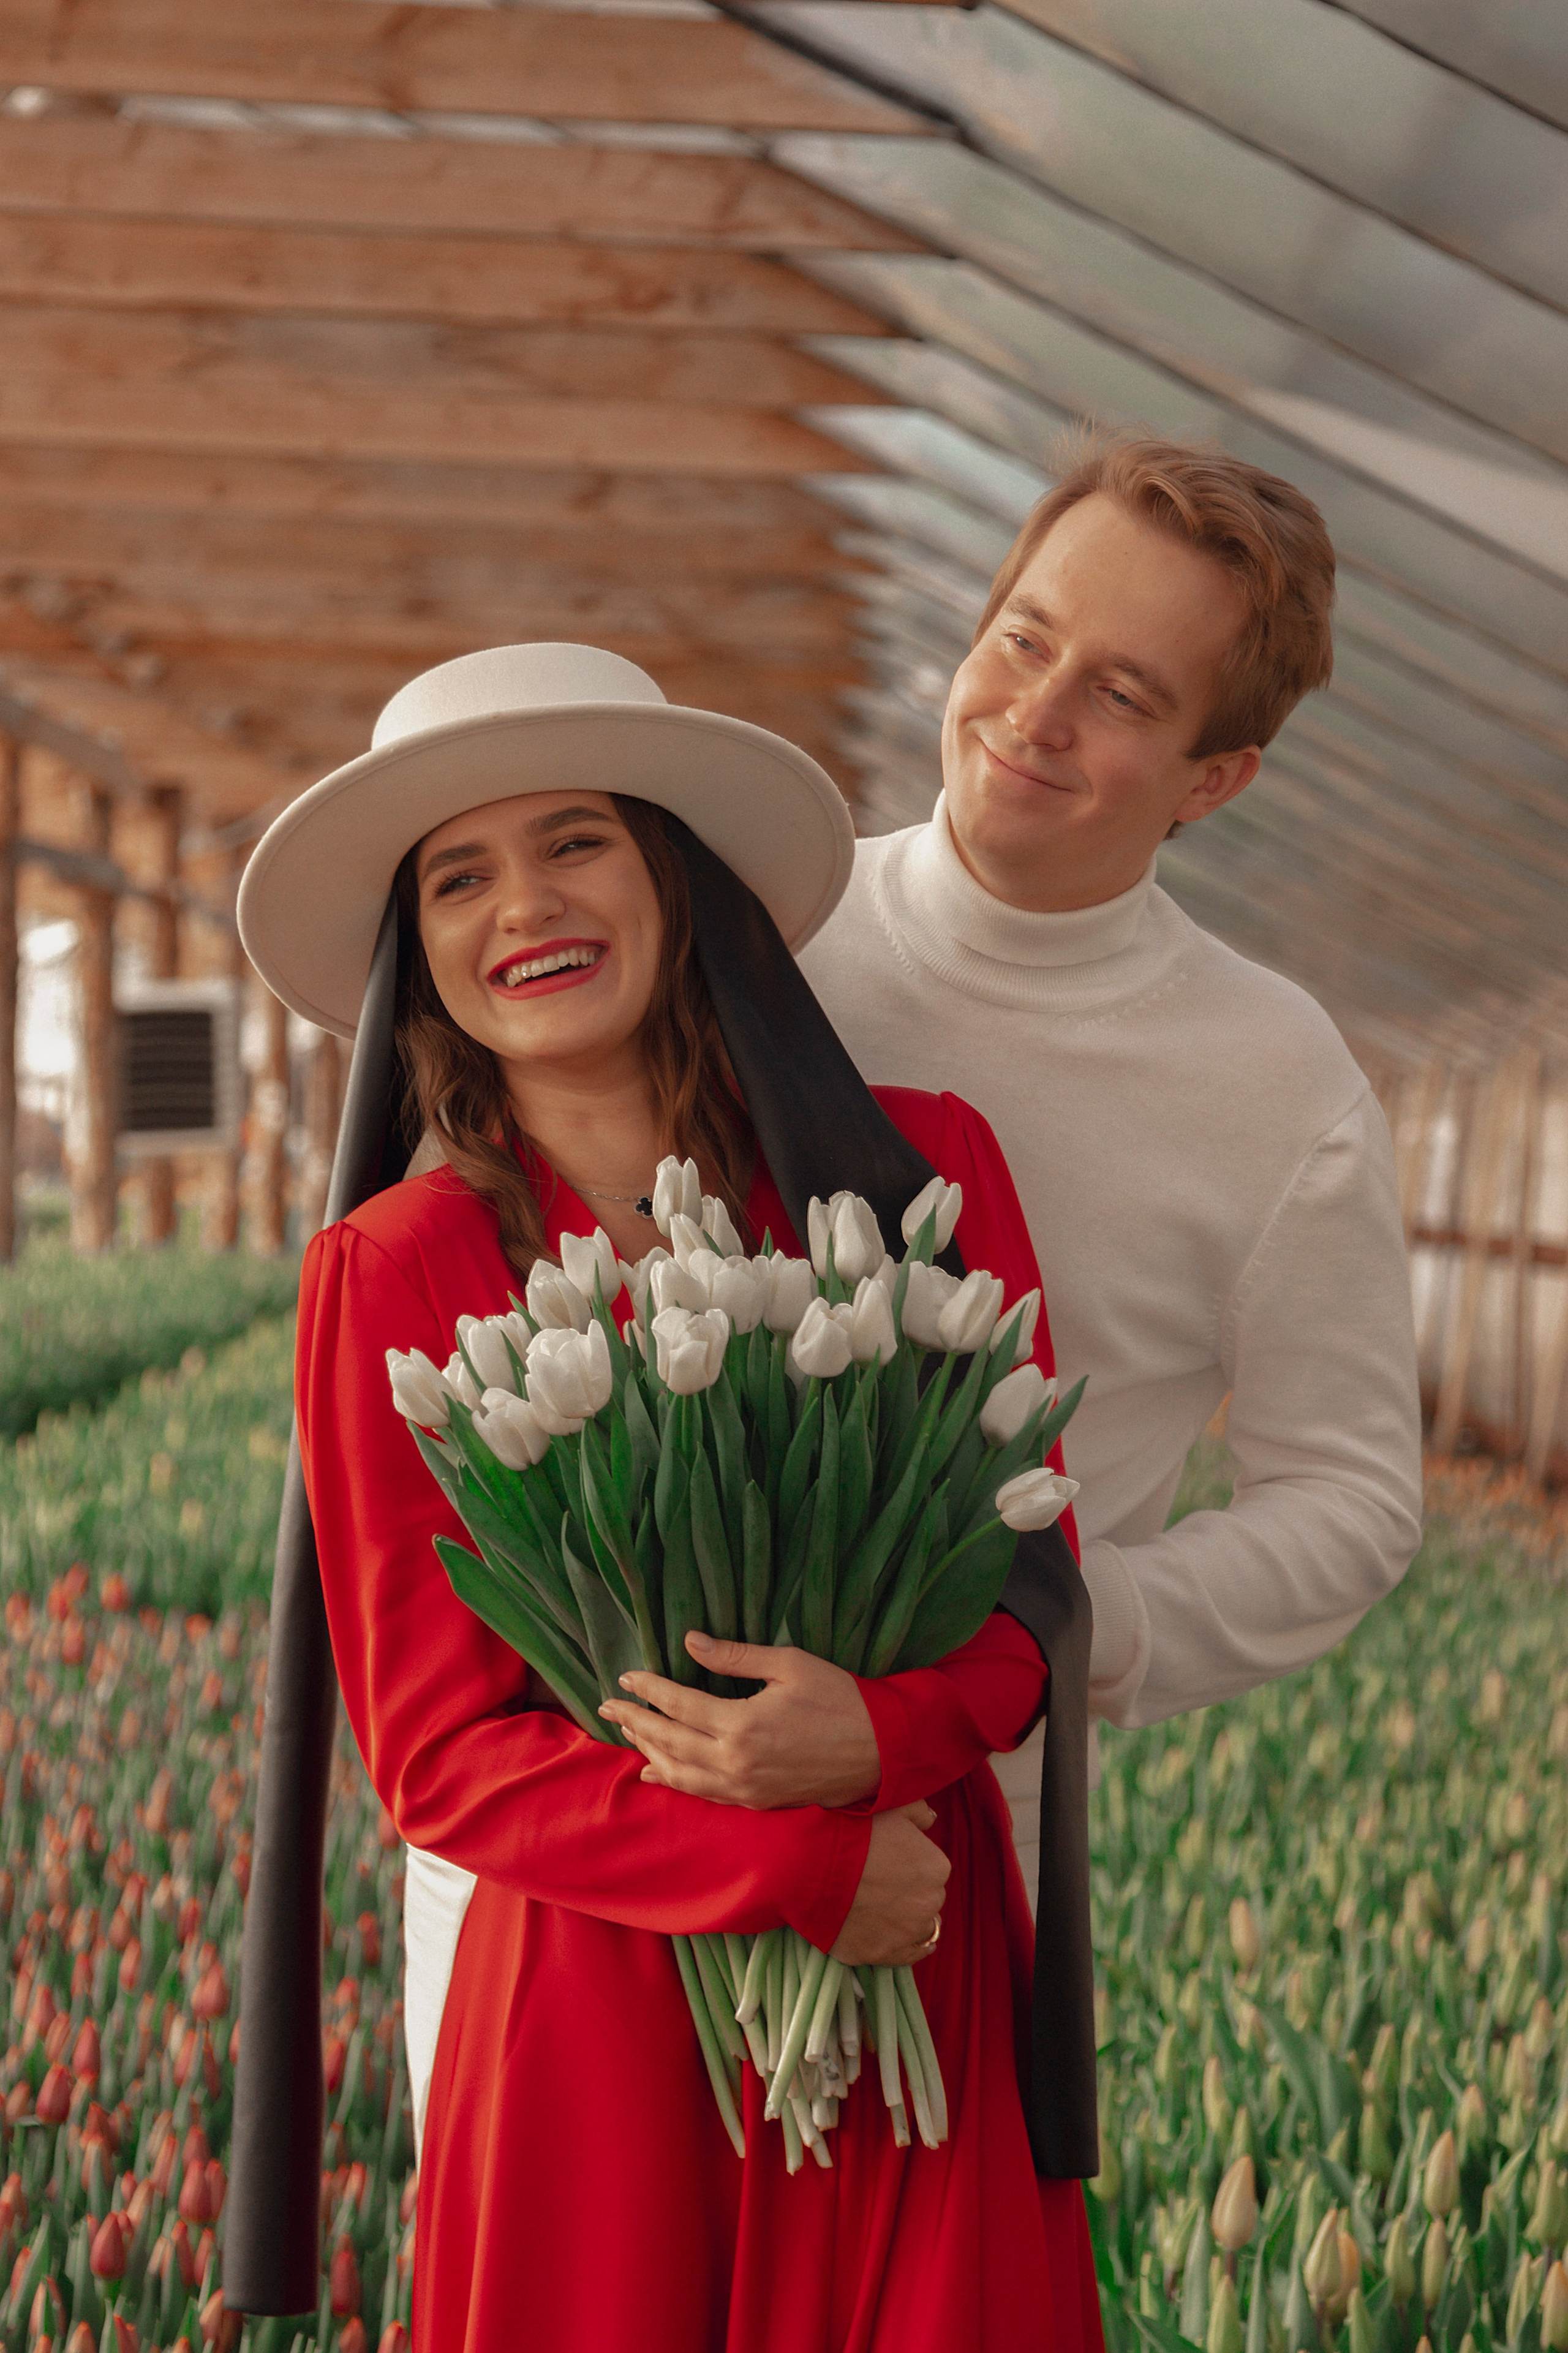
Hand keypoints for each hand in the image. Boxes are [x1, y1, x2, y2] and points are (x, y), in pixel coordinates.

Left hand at [597, 1632, 880, 1808]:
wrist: (881, 1753)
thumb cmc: (841, 1700)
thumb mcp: (790, 1664)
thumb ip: (735, 1657)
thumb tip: (689, 1641)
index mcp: (742, 1725)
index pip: (678, 1706)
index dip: (648, 1689)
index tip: (625, 1675)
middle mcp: (736, 1763)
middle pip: (668, 1742)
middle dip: (634, 1721)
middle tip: (607, 1705)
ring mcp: (744, 1789)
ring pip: (679, 1773)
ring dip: (647, 1751)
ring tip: (625, 1731)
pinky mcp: (755, 1803)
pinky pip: (702, 1794)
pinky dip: (673, 1781)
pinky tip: (655, 1772)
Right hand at [831, 1802, 950, 1965]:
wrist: (808, 1866)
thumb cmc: (849, 1831)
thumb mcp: (891, 1807)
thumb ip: (918, 1811)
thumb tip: (930, 1818)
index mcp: (936, 1868)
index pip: (932, 1871)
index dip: (911, 1867)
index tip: (892, 1864)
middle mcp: (929, 1903)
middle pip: (926, 1900)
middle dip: (910, 1894)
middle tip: (882, 1885)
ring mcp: (906, 1932)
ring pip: (918, 1928)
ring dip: (906, 1920)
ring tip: (883, 1910)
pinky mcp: (881, 1954)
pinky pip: (907, 1957)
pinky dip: (906, 1950)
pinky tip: (904, 1942)